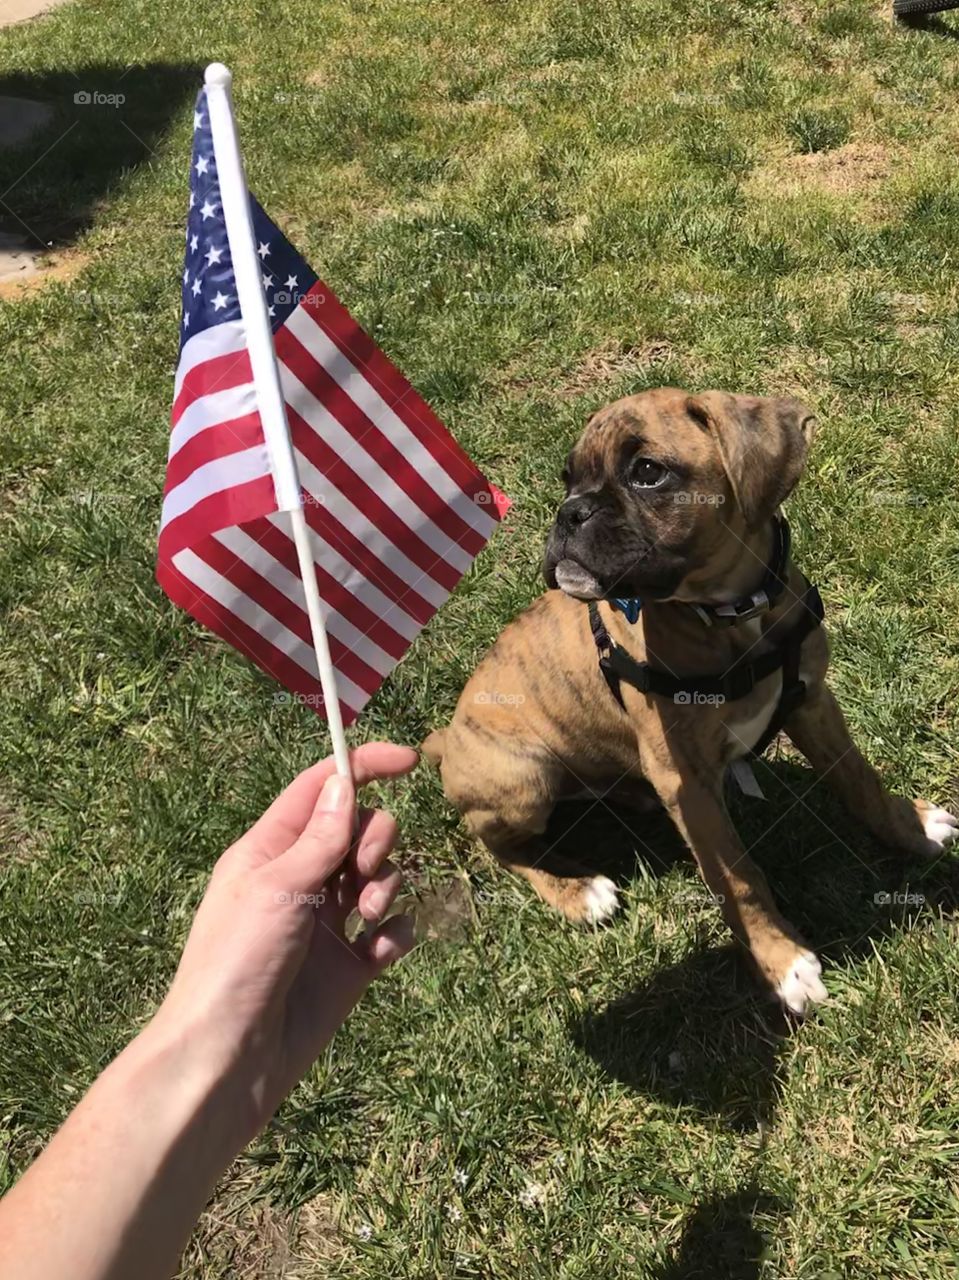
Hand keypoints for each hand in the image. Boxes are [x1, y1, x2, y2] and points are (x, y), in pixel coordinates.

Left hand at [147, 741, 417, 1144]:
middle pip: (360, 828)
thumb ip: (320, 838)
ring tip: (369, 916)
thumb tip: (346, 783)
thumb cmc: (235, 964)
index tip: (410, 761)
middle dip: (376, 839)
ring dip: (388, 883)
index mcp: (270, 850)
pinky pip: (392, 930)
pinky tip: (383, 946)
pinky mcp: (349, 966)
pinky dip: (397, 930)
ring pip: (381, 874)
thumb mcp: (276, 888)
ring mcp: (327, 923)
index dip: (364, 767)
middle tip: (362, 873)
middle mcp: (301, 879)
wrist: (229, 1060)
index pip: (323, 788)